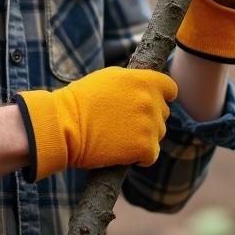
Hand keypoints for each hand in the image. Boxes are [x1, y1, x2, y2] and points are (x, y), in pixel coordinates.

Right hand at [15, 66, 177, 180]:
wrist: (64, 125)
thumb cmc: (81, 101)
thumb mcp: (110, 78)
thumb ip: (134, 81)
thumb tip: (149, 86)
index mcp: (145, 80)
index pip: (170, 89)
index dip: (161, 97)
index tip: (148, 104)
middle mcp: (151, 100)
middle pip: (163, 114)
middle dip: (148, 118)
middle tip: (124, 123)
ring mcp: (150, 124)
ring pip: (158, 134)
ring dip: (144, 137)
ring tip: (119, 136)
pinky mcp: (145, 148)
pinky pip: (151, 155)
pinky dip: (140, 157)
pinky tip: (122, 151)